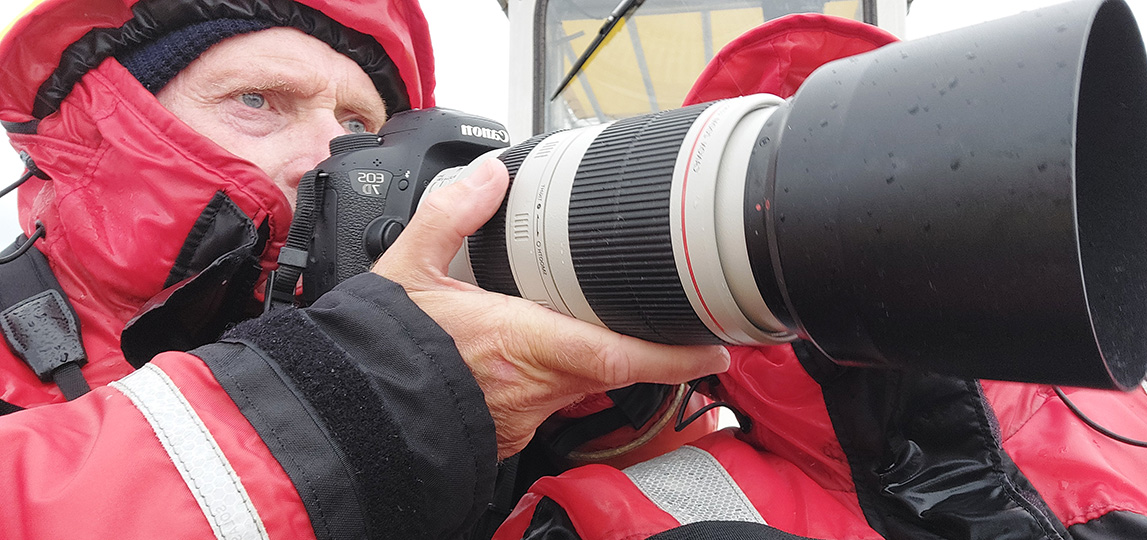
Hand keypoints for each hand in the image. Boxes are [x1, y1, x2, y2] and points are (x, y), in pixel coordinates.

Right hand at [372, 158, 730, 458]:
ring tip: (626, 332)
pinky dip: (567, 378)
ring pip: (587, 386)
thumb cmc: (383, 347)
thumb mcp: (408, 266)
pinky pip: (555, 402)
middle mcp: (533, 386)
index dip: (676, 357)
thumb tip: (491, 174)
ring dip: (608, 361)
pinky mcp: (509, 431)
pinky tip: (554, 357)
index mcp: (522, 342)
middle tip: (687, 330)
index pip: (619, 355)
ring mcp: (524, 415)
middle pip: (614, 369)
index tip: (717, 350)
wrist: (351, 412)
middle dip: (652, 352)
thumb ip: (453, 213)